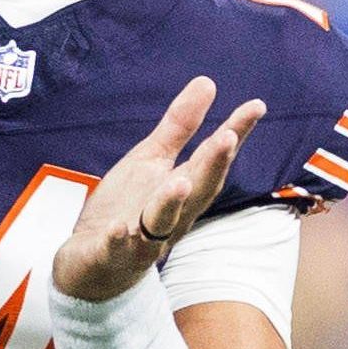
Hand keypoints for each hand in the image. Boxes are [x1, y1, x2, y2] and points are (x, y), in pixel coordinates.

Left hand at [53, 77, 264, 302]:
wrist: (91, 266)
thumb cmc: (128, 210)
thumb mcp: (151, 161)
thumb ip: (179, 126)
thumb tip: (208, 82)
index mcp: (182, 190)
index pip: (213, 160)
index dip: (235, 134)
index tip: (256, 106)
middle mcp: (171, 216)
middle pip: (197, 192)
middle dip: (212, 166)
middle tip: (228, 137)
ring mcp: (142, 239)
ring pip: (162, 223)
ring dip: (172, 203)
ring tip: (180, 181)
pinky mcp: (110, 256)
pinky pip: (116, 249)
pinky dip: (119, 240)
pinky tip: (119, 229)